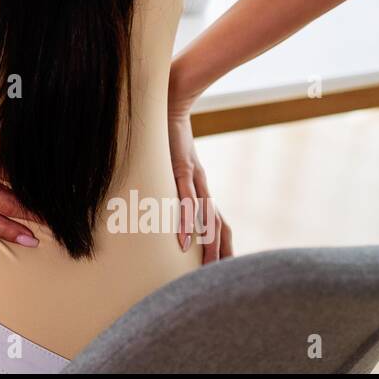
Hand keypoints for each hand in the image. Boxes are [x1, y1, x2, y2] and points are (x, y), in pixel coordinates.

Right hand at [168, 102, 232, 263]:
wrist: (169, 101)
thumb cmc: (165, 131)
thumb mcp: (167, 161)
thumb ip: (166, 177)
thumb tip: (155, 192)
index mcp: (200, 186)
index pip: (217, 220)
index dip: (222, 244)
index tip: (223, 266)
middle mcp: (202, 185)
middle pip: (218, 225)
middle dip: (221, 252)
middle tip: (220, 277)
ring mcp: (193, 178)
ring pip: (206, 218)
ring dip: (208, 245)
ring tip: (207, 267)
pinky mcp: (181, 170)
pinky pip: (186, 202)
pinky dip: (186, 223)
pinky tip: (184, 241)